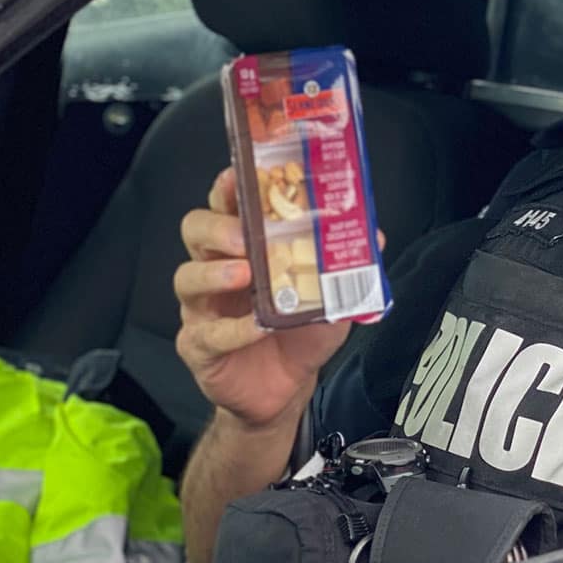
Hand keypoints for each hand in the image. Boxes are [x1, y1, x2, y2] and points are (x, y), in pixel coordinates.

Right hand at [175, 167, 351, 432]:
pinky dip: (232, 329)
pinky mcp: (199, 345)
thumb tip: (375, 234)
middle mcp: (216, 268)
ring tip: (244, 274)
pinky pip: (206, 333)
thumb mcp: (332, 295)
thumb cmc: (300, 332)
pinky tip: (256, 327)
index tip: (238, 175)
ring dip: (215, 273)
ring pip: (187, 278)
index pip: (227, 204)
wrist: (287, 387)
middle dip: (216, 226)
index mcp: (244, 246)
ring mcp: (202, 308)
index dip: (228, 187)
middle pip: (194, 230)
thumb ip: (348, 265)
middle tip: (243, 235)